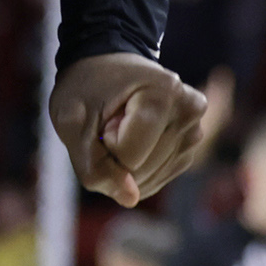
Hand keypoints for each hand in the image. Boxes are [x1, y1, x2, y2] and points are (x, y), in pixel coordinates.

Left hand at [51, 57, 227, 209]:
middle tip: (111, 118)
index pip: (127, 156)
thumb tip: (130, 200)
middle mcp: (190, 113)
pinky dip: (134, 170)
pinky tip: (132, 140)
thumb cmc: (86, 86)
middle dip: (112, 154)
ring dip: (123, 163)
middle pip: (139, 170)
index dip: (103, 142)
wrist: (106, 65)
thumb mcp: (70, 119)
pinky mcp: (190, 148)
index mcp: (164, 93)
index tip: (105, 113)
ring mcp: (195, 131)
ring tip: (122, 125)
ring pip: (147, 180)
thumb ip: (92, 164)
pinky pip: (156, 180)